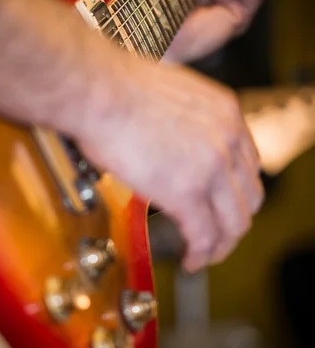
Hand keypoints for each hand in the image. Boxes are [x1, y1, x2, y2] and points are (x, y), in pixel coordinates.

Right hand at [79, 58, 263, 271]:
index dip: (237, 194)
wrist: (99, 91)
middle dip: (233, 222)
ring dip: (220, 245)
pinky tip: (191, 259)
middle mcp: (227, 140)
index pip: (249, 167)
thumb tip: (176, 140)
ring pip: (233, 223)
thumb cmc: (118, 88)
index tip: (222, 205)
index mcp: (226, 114)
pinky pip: (204, 236)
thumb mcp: (174, 94)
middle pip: (248, 198)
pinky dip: (200, 254)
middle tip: (216, 235)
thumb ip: (189, 120)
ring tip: (204, 254)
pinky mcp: (187, 192)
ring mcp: (211, 167)